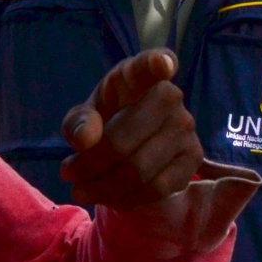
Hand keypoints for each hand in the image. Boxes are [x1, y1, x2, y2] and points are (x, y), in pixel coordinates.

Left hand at [59, 49, 204, 208]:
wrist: (134, 142)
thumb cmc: (106, 120)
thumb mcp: (84, 116)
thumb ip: (78, 122)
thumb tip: (85, 139)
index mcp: (139, 75)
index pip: (151, 64)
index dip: (157, 62)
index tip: (161, 64)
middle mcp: (171, 96)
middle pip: (123, 140)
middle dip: (89, 165)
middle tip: (68, 174)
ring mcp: (187, 128)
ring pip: (138, 171)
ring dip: (103, 187)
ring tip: (82, 190)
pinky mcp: (194, 159)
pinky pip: (157, 189)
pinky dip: (126, 198)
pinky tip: (111, 195)